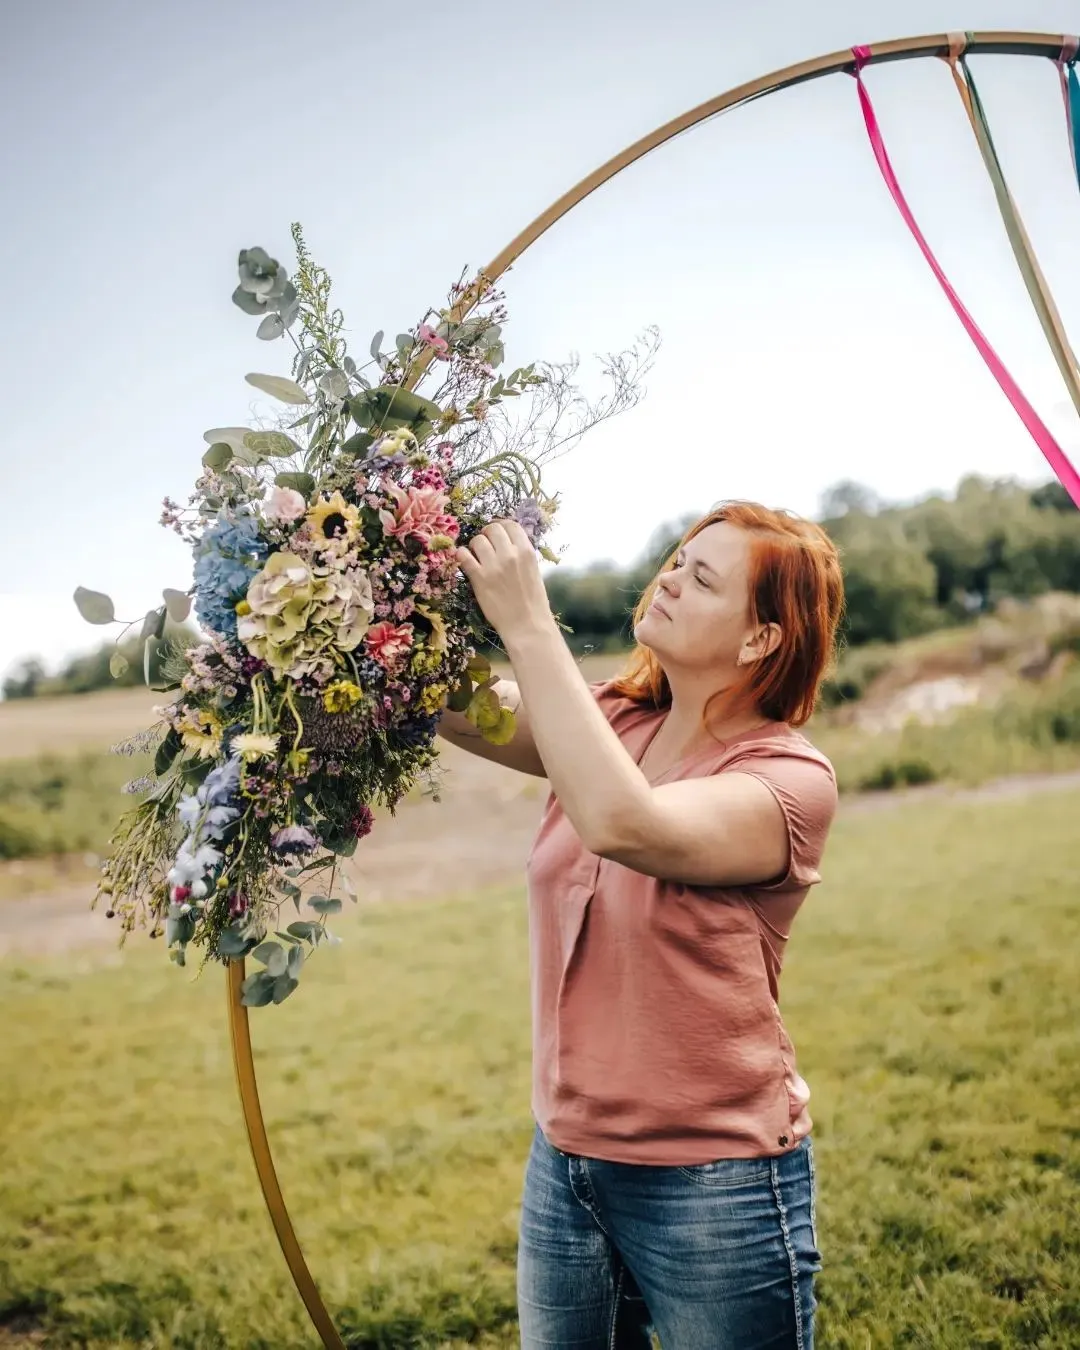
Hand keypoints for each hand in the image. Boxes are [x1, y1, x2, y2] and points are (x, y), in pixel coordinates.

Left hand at [456, 520, 554, 646]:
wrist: (526, 624)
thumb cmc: (533, 601)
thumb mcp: (534, 571)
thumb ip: (522, 555)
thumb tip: (508, 543)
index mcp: (526, 552)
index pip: (511, 525)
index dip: (501, 525)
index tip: (496, 532)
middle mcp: (510, 555)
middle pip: (492, 528)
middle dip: (486, 533)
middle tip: (484, 543)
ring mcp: (493, 566)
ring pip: (477, 540)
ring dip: (474, 545)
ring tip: (476, 555)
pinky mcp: (479, 578)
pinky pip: (463, 556)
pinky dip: (462, 555)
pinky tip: (465, 560)